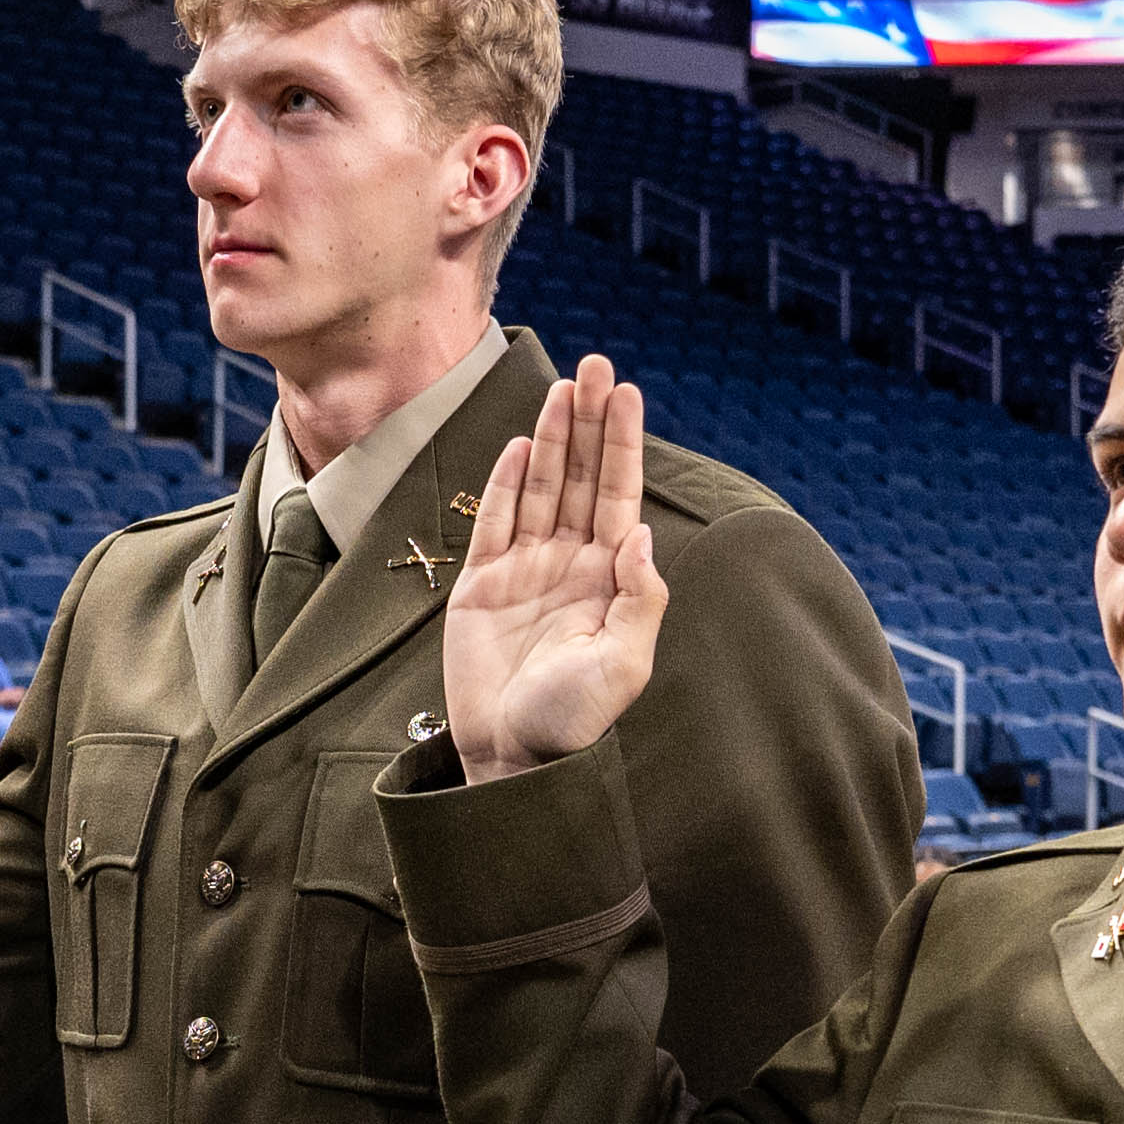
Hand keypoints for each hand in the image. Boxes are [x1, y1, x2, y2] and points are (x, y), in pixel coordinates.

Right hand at [445, 357, 664, 783]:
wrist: (513, 757)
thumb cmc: (573, 721)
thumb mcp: (623, 665)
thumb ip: (639, 599)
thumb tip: (642, 532)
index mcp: (609, 578)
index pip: (619, 495)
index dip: (621, 443)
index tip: (626, 393)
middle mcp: (570, 564)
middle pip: (581, 477)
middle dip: (588, 422)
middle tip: (594, 366)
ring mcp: (525, 570)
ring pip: (541, 489)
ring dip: (551, 439)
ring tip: (562, 389)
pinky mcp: (482, 585)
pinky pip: (495, 522)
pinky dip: (506, 483)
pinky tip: (519, 445)